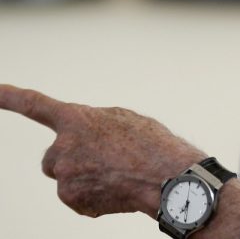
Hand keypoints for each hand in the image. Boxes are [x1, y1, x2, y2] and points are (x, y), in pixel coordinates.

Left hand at [0, 84, 205, 217]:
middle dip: (71, 160)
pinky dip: (95, 197)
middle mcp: (63, 147)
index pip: (35, 105)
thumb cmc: (153, 145)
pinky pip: (78, 199)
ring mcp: (65, 175)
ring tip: (119, 175)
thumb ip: (94, 123)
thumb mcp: (124, 120)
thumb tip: (82, 137)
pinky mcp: (72, 199)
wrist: (168, 177)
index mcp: (76, 119)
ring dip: (86, 178)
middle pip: (53, 157)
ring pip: (67, 179)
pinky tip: (118, 190)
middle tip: (104, 161)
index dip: (10, 97)